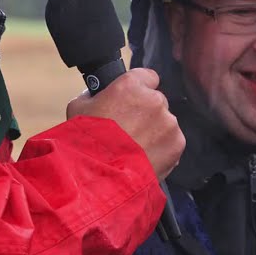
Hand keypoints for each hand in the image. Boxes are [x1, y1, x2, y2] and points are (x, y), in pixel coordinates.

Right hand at [66, 67, 184, 179]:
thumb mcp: (78, 108)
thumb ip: (94, 96)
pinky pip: (172, 142)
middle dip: (147, 114)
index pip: (147, 77)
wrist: (99, 177)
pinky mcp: (177, 143)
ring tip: (135, 149)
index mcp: (130, 85)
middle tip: (130, 131)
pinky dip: (162, 150)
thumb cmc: (85, 142)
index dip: (140, 89)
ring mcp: (168, 122)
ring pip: (165, 123)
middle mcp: (154, 99)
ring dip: (155, 132)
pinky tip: (144, 158)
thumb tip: (98, 96)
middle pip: (157, 101)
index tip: (134, 100)